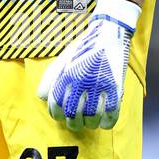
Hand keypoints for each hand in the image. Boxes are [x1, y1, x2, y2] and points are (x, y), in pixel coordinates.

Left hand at [37, 0, 140, 131]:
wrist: (110, 34)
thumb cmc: (84, 48)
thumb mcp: (63, 60)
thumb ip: (50, 78)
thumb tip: (42, 97)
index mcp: (66, 75)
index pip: (56, 105)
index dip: (57, 114)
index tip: (61, 116)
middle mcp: (81, 82)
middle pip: (73, 116)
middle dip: (73, 123)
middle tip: (76, 122)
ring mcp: (99, 86)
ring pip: (91, 119)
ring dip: (90, 124)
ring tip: (90, 121)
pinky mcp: (116, 88)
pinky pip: (110, 115)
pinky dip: (106, 123)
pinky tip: (104, 121)